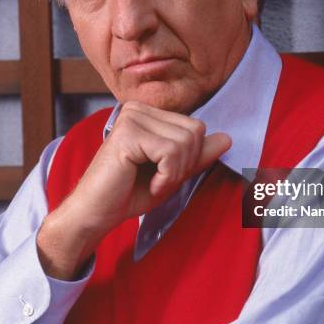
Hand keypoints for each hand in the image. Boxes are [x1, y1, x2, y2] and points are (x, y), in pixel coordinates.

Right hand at [37, 101, 230, 278]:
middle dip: (184, 165)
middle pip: (195, 131)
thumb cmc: (129, 193)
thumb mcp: (172, 173)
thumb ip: (197, 155)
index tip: (164, 174)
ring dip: (174, 173)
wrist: (96, 214)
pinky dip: (166, 176)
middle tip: (157, 179)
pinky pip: (171, 152)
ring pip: (185, 142)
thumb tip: (227, 138)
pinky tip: (148, 183)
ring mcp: (131, 118)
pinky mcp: (127, 133)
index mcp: (148, 113)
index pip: (196, 127)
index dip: (189, 158)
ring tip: (151, 181)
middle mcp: (138, 109)